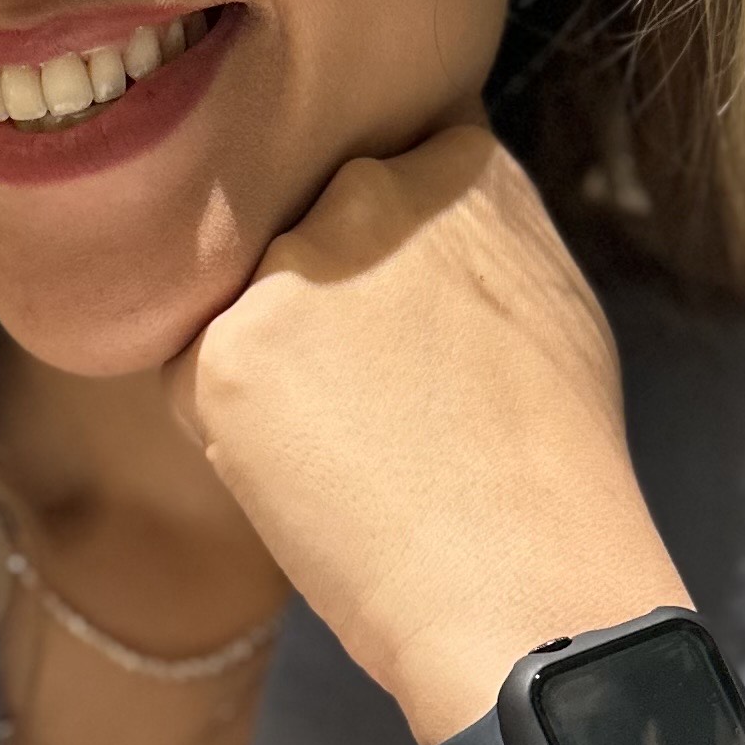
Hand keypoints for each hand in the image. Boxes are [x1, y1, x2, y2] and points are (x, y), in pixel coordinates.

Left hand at [163, 124, 686, 744]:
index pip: (369, 188)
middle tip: (371, 402)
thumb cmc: (552, 467)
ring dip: (267, 368)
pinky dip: (228, 432)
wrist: (521, 577)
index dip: (375, 273)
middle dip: (311, 308)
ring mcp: (295, 265)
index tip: (406, 337)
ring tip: (345, 448)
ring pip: (239, 307)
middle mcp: (371, 191)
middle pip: (297, 239)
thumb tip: (421, 235)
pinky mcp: (230, 349)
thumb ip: (472, 241)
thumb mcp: (547, 299)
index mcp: (457, 168)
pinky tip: (306, 477)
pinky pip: (193, 377)